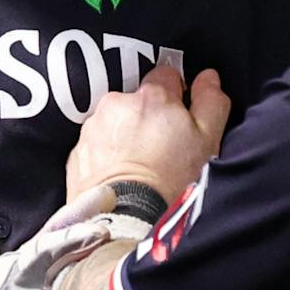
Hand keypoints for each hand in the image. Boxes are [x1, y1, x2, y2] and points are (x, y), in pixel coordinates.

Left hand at [66, 62, 229, 204]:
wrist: (124, 216)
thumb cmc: (169, 178)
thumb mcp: (207, 141)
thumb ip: (211, 102)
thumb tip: (208, 78)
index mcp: (152, 96)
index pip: (166, 74)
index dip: (177, 94)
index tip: (180, 117)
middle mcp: (118, 103)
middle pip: (139, 99)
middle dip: (149, 116)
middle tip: (162, 147)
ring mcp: (94, 126)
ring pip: (116, 121)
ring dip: (126, 134)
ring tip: (140, 164)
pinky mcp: (78, 150)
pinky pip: (98, 144)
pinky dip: (108, 153)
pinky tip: (121, 175)